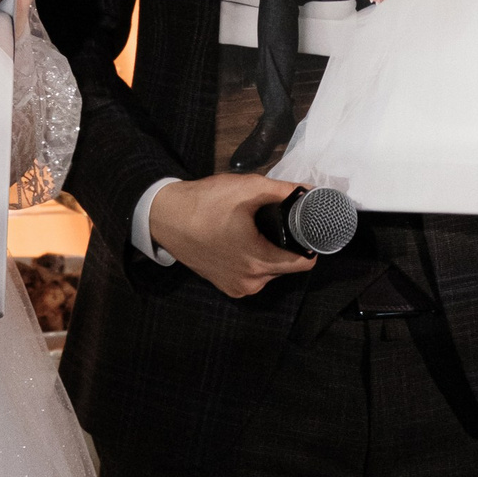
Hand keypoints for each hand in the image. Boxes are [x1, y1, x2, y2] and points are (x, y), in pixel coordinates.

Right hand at [149, 173, 317, 298]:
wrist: (165, 217)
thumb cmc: (205, 202)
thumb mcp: (247, 188)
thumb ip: (284, 191)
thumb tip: (311, 192)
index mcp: (258, 260)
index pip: (304, 263)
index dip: (311, 243)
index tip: (308, 228)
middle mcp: (250, 281)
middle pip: (288, 266)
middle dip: (289, 246)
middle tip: (279, 223)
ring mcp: (237, 287)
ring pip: (271, 272)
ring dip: (271, 254)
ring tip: (258, 232)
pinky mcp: (225, 287)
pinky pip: (253, 276)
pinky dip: (254, 262)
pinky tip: (244, 243)